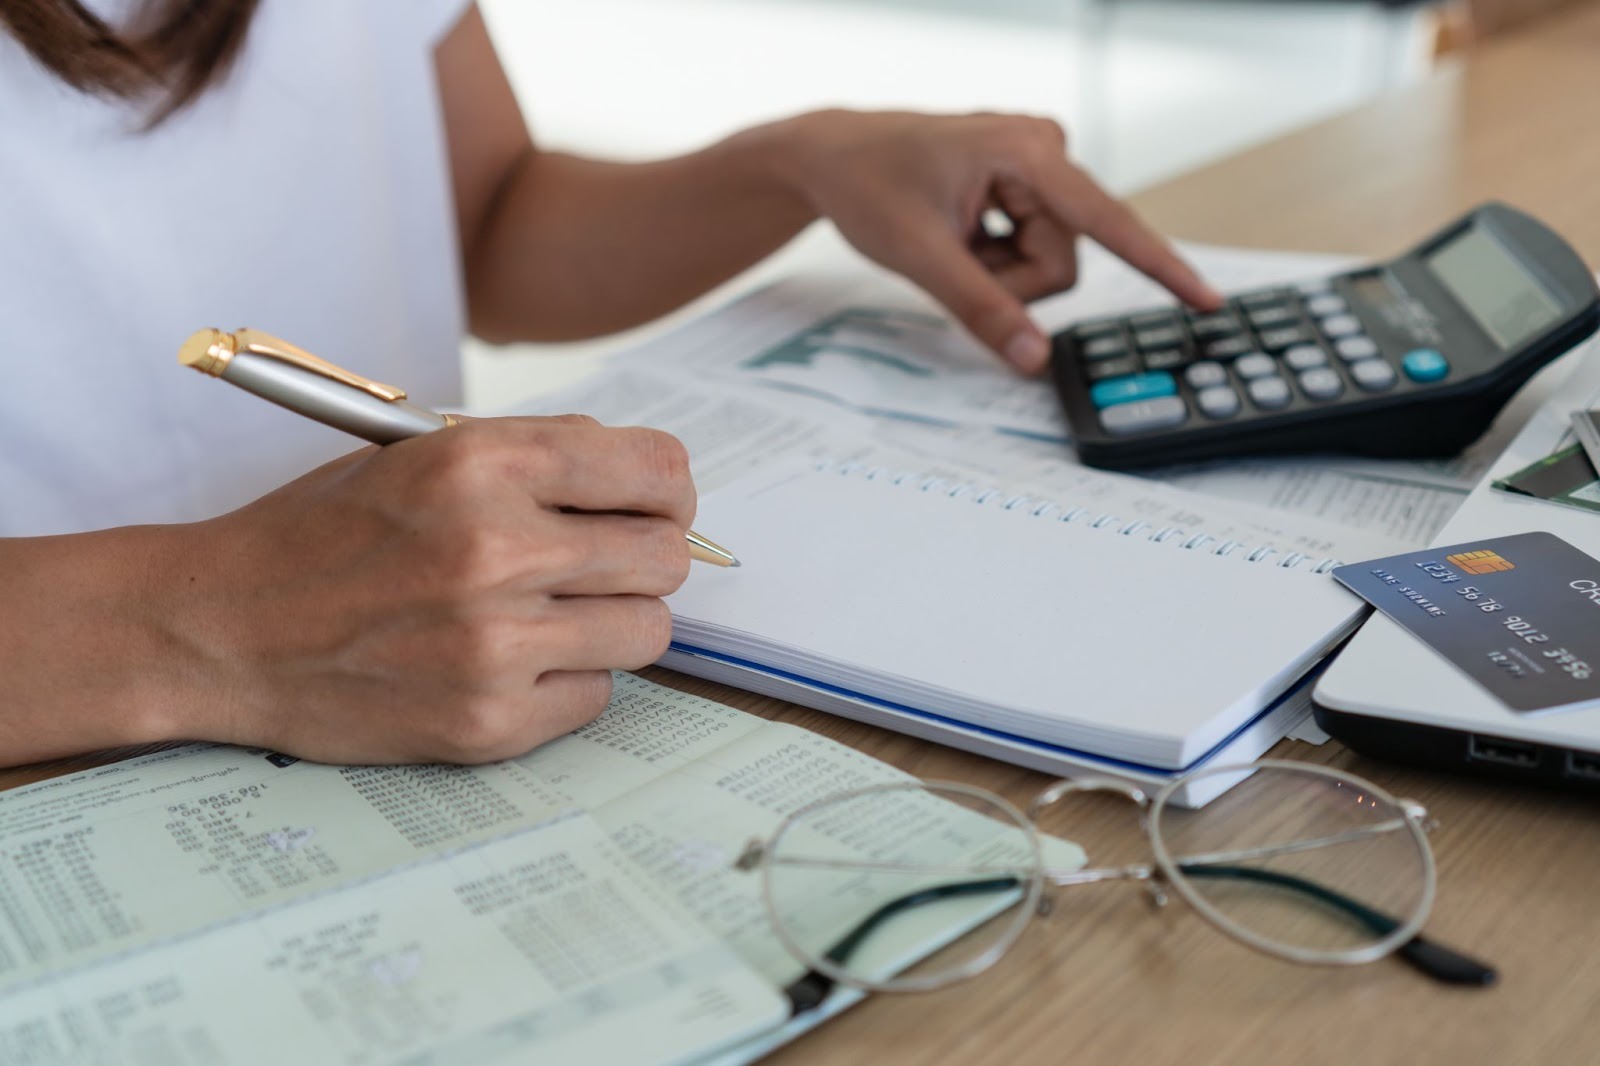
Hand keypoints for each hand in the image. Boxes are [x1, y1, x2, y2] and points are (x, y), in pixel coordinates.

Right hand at [165, 416, 694, 763]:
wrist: (221, 630)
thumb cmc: (323, 535)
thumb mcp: (424, 455)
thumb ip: (538, 460)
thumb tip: (647, 485)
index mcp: (484, 464)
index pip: (657, 470)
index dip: (667, 491)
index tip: (655, 505)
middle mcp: (498, 551)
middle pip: (666, 557)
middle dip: (644, 557)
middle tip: (598, 564)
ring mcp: (496, 646)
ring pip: (648, 631)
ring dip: (613, 622)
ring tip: (549, 614)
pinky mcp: (490, 723)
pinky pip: (598, 696)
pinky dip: (568, 681)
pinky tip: (508, 663)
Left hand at [776, 110, 1222, 372]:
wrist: (831, 156)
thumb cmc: (867, 184)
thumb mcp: (920, 257)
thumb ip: (981, 310)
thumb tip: (1033, 358)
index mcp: (1028, 151)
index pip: (1108, 221)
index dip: (1160, 266)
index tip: (1205, 300)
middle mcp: (1045, 150)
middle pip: (1063, 259)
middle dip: (1010, 280)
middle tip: (954, 257)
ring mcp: (1038, 168)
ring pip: (1048, 262)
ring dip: (998, 271)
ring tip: (951, 239)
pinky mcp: (1028, 186)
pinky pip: (1032, 249)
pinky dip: (992, 258)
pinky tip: (958, 231)